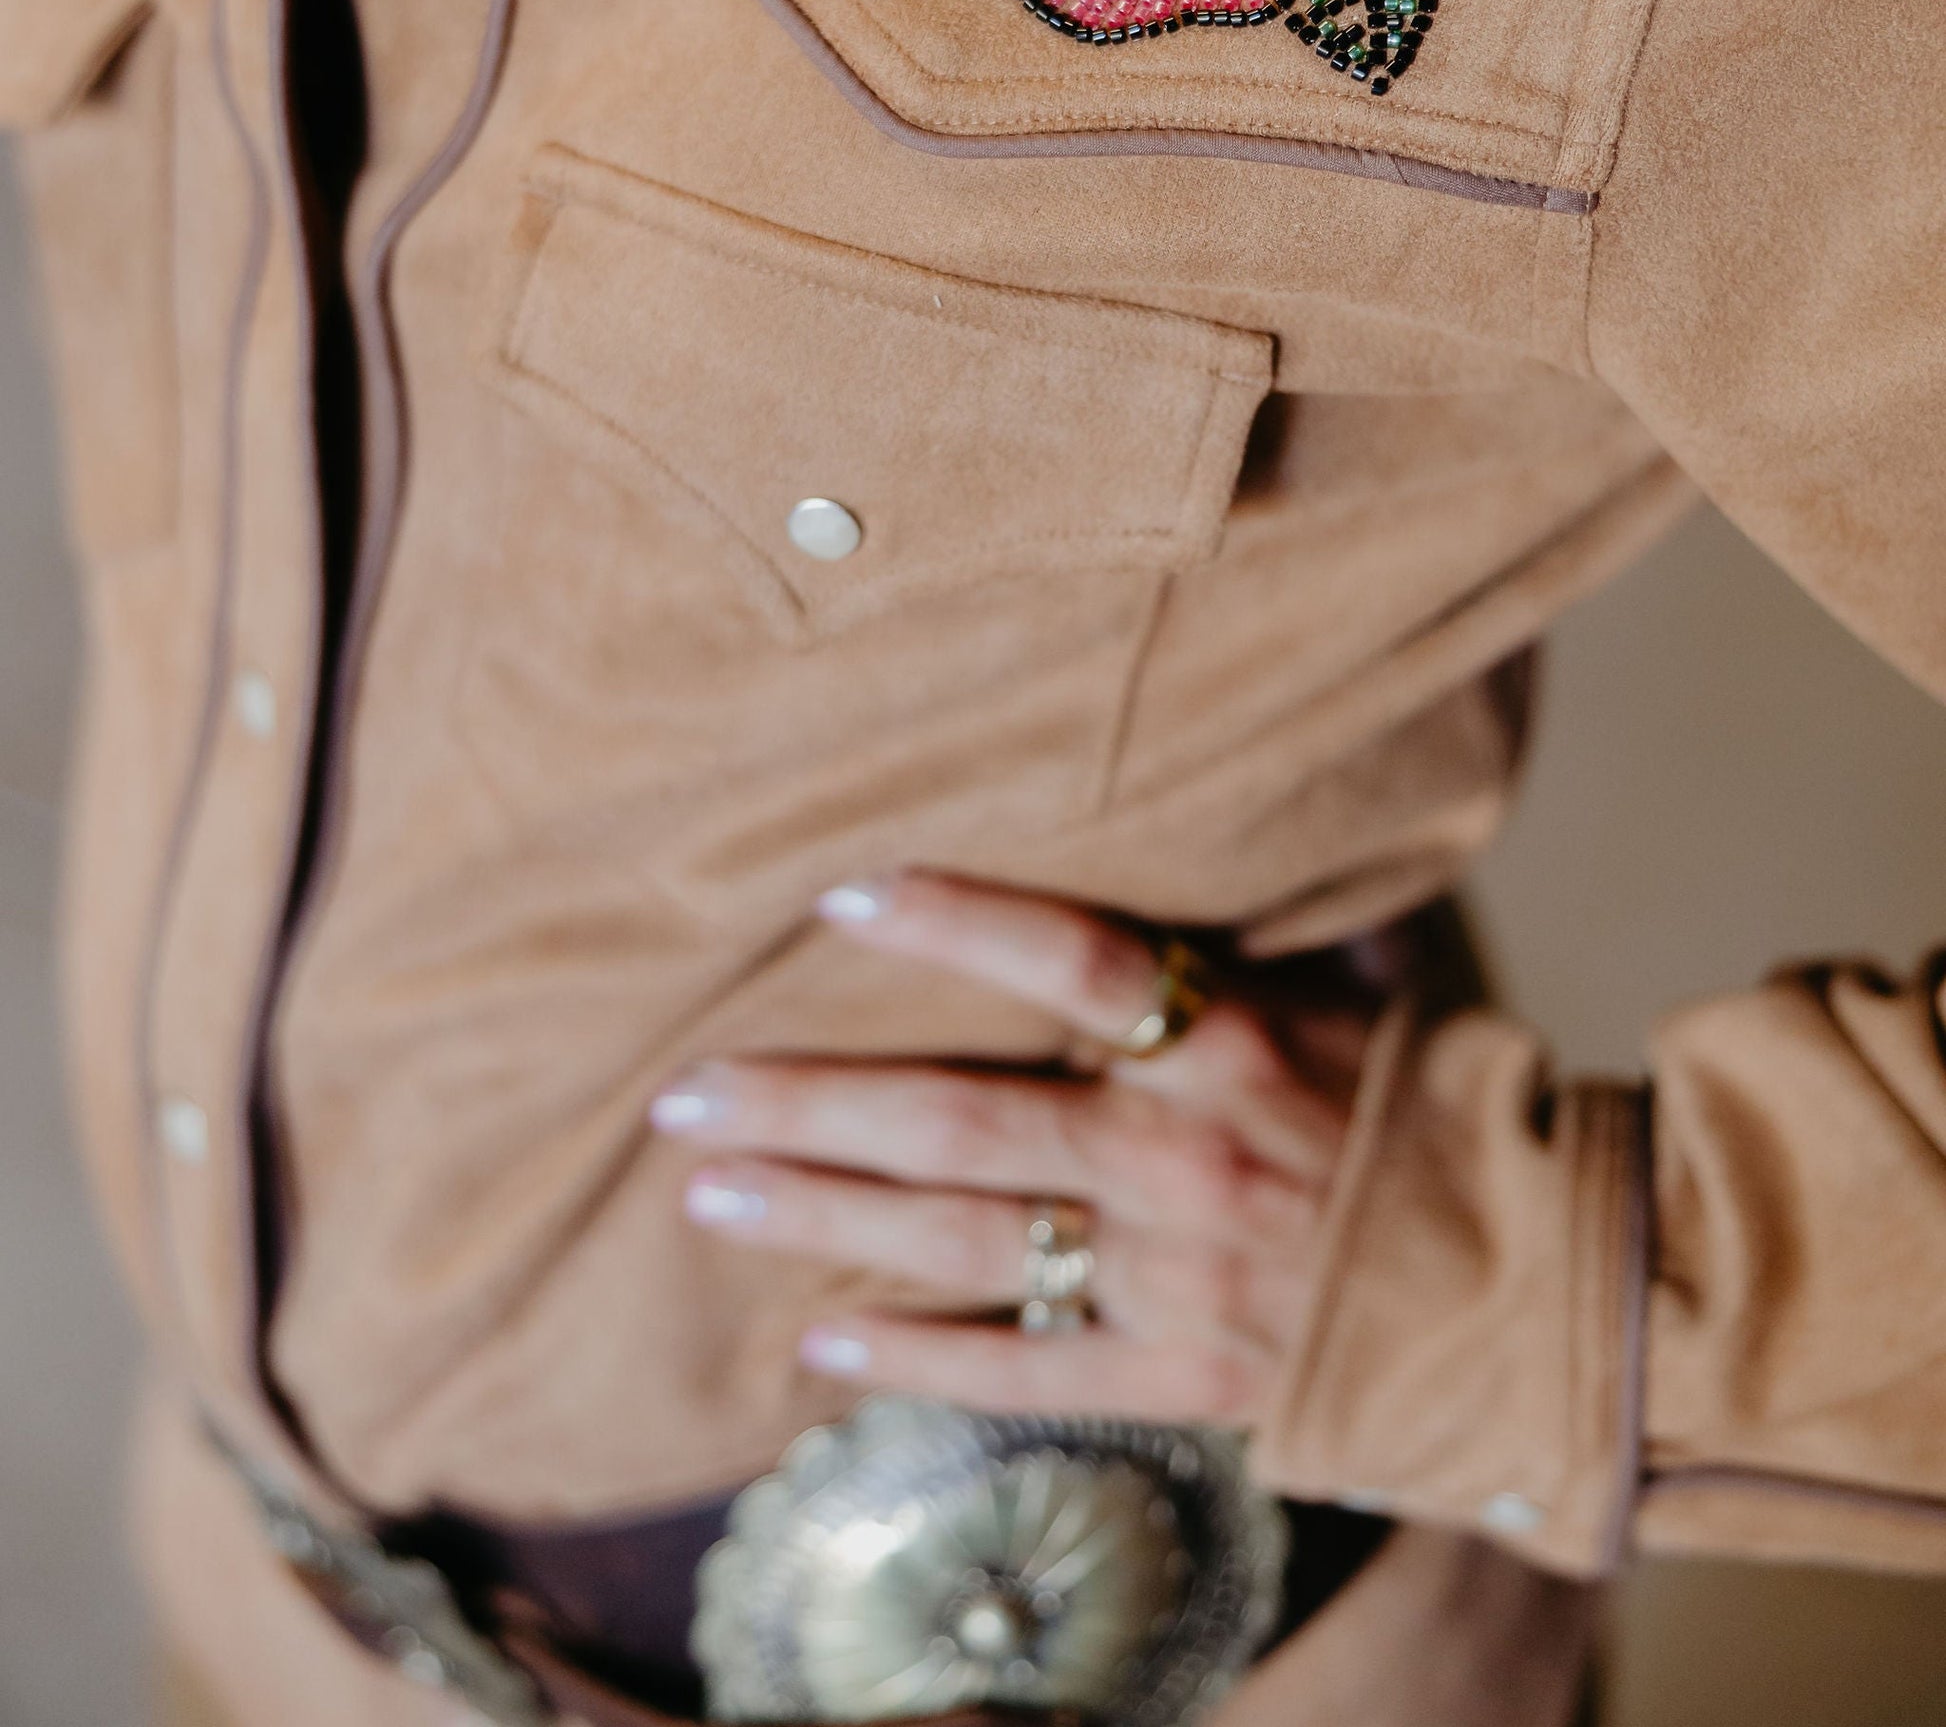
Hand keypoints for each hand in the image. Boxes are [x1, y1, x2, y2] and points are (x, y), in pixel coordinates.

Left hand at [647, 872, 1369, 1425]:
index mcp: (1226, 1040)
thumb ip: (1234, 953)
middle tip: (686, 1093)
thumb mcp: (1348, 998)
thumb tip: (1164, 863)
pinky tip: (818, 1347)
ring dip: (823, 1218)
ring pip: (962, 1241)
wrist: (1537, 1288)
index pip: (1068, 957)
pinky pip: (1022, 1371)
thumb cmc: (1432, 1116)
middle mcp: (1178, 1153)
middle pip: (957, 1121)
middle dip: (807, 1105)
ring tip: (708, 1192)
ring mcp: (1170, 1274)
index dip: (952, 919)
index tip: (839, 890)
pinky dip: (917, 1361)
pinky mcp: (1177, 1374)